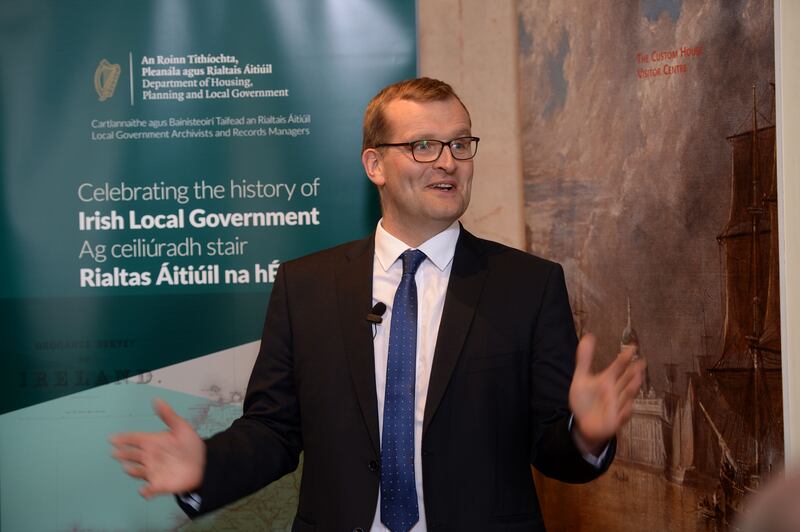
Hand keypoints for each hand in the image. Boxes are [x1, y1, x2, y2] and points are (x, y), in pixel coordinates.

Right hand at [110, 398, 205, 497]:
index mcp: (152, 442)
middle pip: (132, 455)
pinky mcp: (159, 484)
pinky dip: (146, 491)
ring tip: (127, 467)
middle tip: (116, 452)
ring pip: (137, 471)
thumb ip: (168, 415)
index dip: (123, 439)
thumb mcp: (181, 427)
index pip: (134, 439)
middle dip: (123, 453)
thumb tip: (157, 399)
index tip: (112, 438)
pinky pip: (149, 489)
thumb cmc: (190, 445)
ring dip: (132, 470)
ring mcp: (153, 471)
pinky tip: (144, 490)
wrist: (203, 463)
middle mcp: (149, 456)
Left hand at [568, 334, 644, 454]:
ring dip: (632, 388)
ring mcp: (617, 406)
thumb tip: (588, 336)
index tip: (633, 347)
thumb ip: (584, 359)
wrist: (583, 425)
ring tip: (637, 378)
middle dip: (634, 372)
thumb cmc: (585, 400)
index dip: (624, 357)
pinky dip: (625, 412)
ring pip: (626, 396)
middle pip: (626, 380)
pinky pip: (622, 416)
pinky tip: (627, 407)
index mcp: (607, 380)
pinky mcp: (615, 420)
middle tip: (641, 362)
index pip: (618, 366)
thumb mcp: (582, 378)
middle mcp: (615, 391)